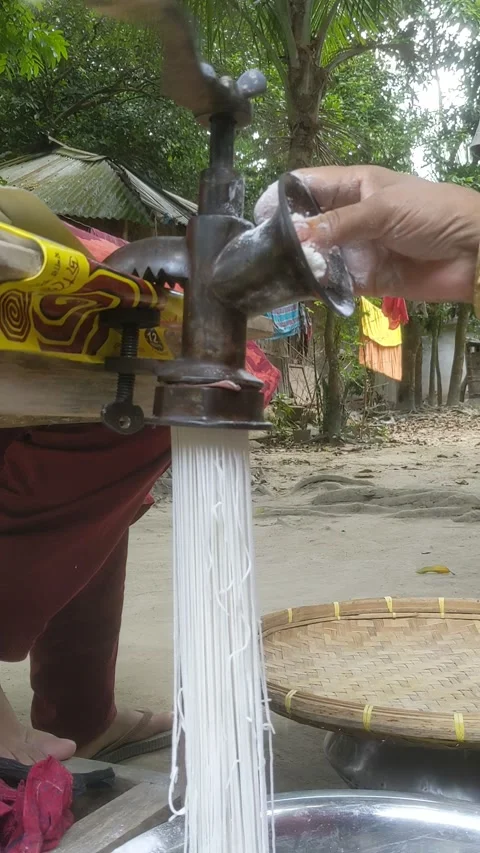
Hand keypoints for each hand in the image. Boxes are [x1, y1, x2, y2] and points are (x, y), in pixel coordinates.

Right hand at [254, 165, 479, 302]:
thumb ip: (339, 225)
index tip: (259, 217)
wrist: (473, 252)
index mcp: (354, 185)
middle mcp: (349, 217)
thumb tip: (296, 237)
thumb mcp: (383, 209)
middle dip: (284, 236)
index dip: (282, 197)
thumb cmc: (433, 214)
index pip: (308, 185)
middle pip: (307, 224)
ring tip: (272, 275)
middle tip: (258, 253)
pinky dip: (319, 288)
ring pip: (317, 256)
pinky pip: (334, 283)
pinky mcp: (365, 279)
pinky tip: (300, 292)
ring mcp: (356, 249)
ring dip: (299, 265)